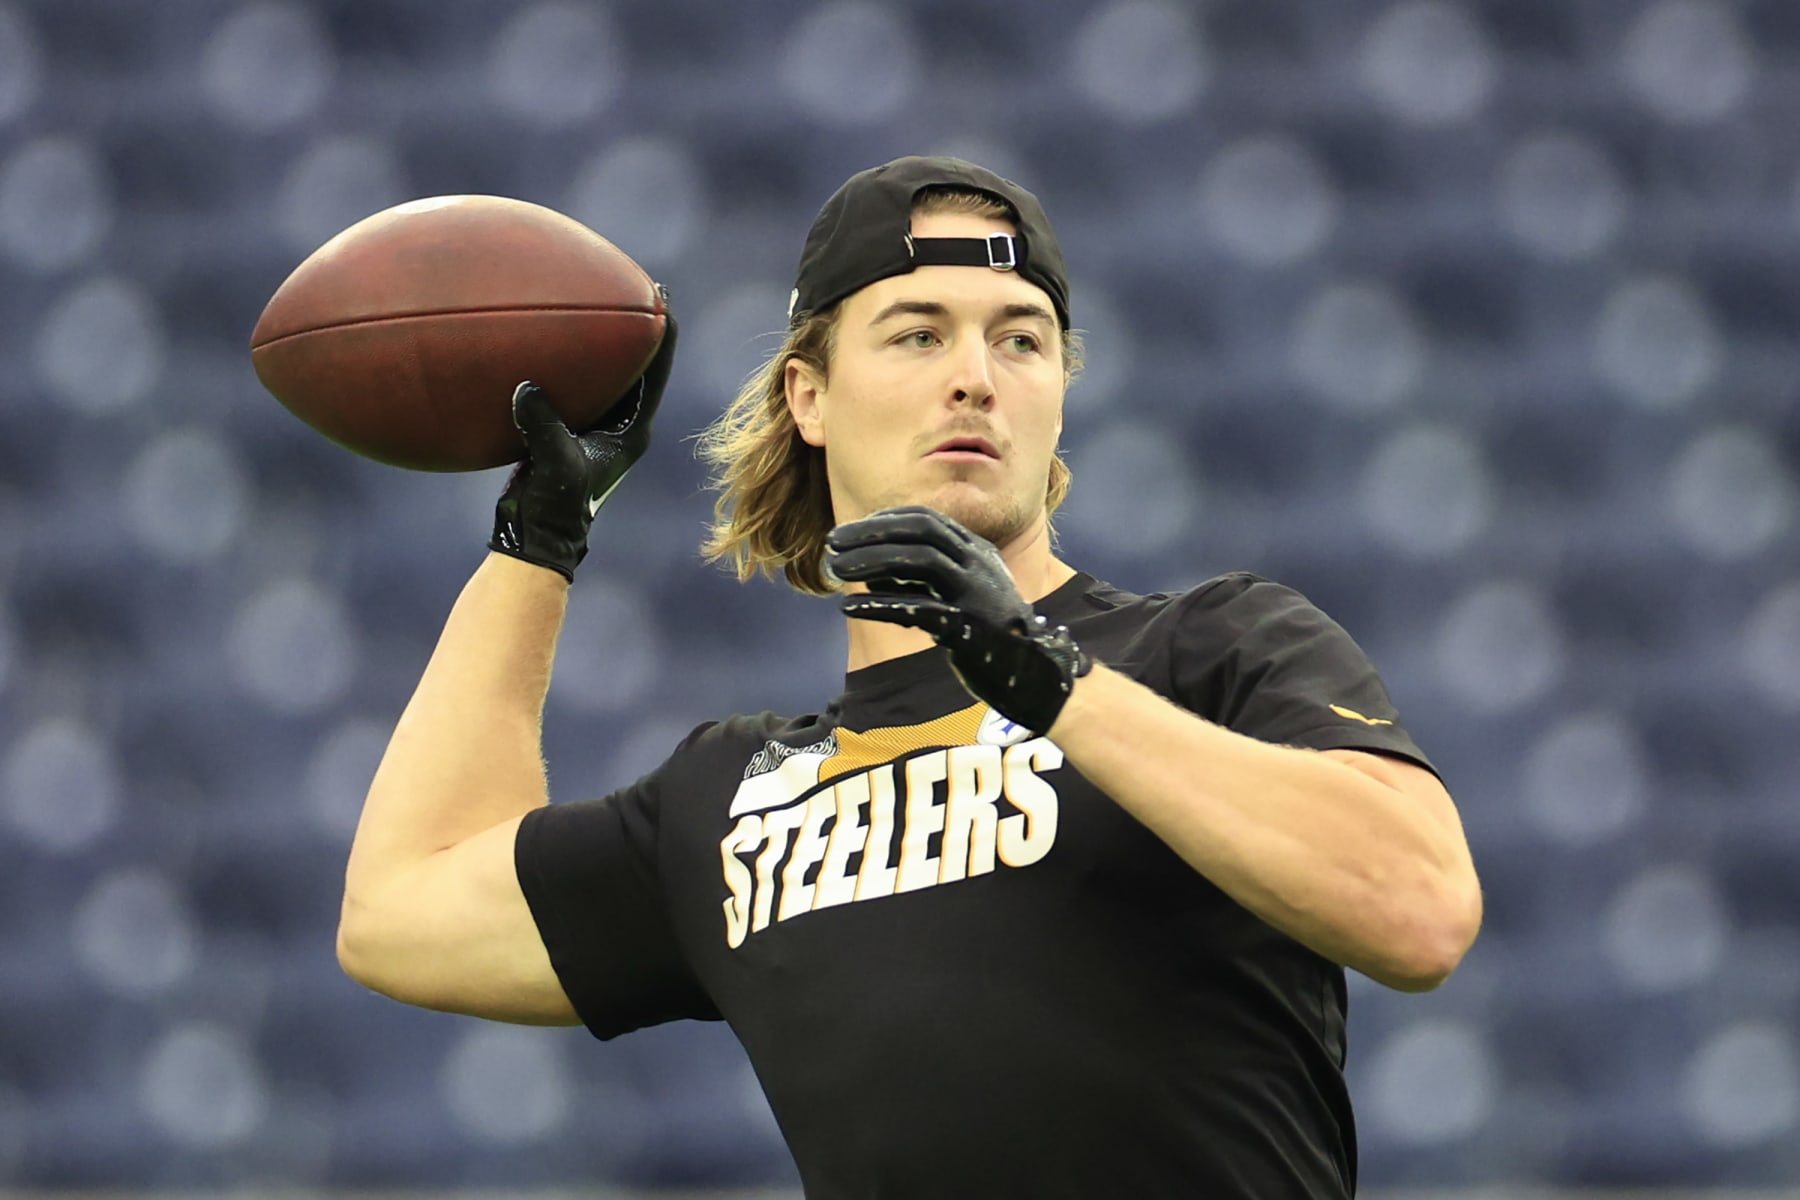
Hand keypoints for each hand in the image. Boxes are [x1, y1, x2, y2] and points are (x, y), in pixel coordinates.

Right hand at [489, 296, 677, 579]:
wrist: (538, 537)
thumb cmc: (553, 506)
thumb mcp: (551, 462)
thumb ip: (542, 423)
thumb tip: (526, 387)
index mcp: (633, 428)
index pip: (656, 369)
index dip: (662, 330)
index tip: (661, 294)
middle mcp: (623, 424)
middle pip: (640, 362)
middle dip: (638, 323)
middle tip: (635, 282)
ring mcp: (600, 427)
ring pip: (611, 372)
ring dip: (608, 340)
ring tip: (600, 297)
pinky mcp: (574, 429)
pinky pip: (579, 384)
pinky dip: (571, 361)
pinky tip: (549, 338)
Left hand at [825, 506, 1090, 734]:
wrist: (1034, 676)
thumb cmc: (991, 635)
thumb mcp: (960, 595)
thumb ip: (923, 579)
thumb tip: (873, 569)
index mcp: (977, 553)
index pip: (926, 519)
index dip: (884, 519)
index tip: (852, 530)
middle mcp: (978, 566)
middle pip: (920, 531)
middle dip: (872, 532)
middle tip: (833, 542)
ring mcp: (976, 595)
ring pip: (920, 560)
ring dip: (872, 560)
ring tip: (836, 567)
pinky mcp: (969, 629)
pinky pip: (921, 609)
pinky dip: (882, 605)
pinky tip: (850, 606)